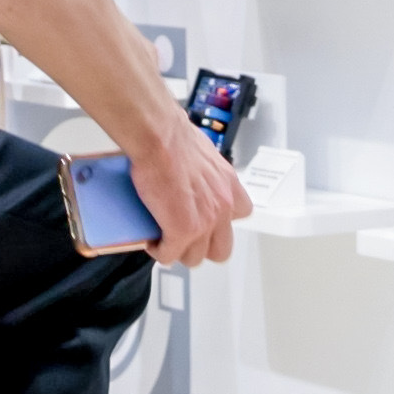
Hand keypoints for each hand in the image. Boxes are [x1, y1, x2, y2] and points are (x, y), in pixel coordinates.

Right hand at [126, 113, 249, 268]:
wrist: (159, 138)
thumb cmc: (173, 136)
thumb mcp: (201, 153)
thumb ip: (202, 171)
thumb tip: (188, 174)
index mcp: (228, 185)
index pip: (241, 213)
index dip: (221, 220)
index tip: (205, 217)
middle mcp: (222, 206)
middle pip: (221, 248)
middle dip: (202, 247)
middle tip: (184, 237)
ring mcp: (204, 222)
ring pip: (195, 257)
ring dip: (178, 251)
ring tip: (164, 239)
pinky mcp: (183, 231)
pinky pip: (170, 255)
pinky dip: (160, 251)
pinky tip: (152, 242)